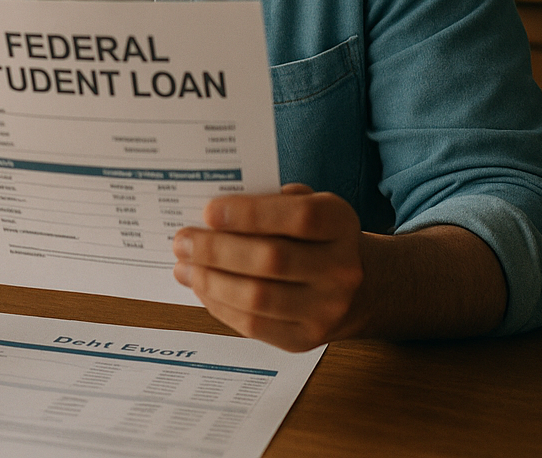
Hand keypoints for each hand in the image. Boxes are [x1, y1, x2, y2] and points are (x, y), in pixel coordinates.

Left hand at [171, 184, 364, 351]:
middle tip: (183, 240)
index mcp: (341, 224)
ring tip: (184, 266)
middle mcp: (341, 270)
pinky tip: (201, 287)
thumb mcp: (307, 205)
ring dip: (210, 281)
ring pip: (257, 298)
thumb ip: (270, 201)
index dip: (251, 214)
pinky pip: (252, 325)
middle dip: (217, 250)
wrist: (358, 287)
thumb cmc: (316, 236)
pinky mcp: (304, 339)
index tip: (209, 211)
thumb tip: (214, 214)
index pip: (299, 218)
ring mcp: (325, 310)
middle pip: (271, 260)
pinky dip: (218, 305)